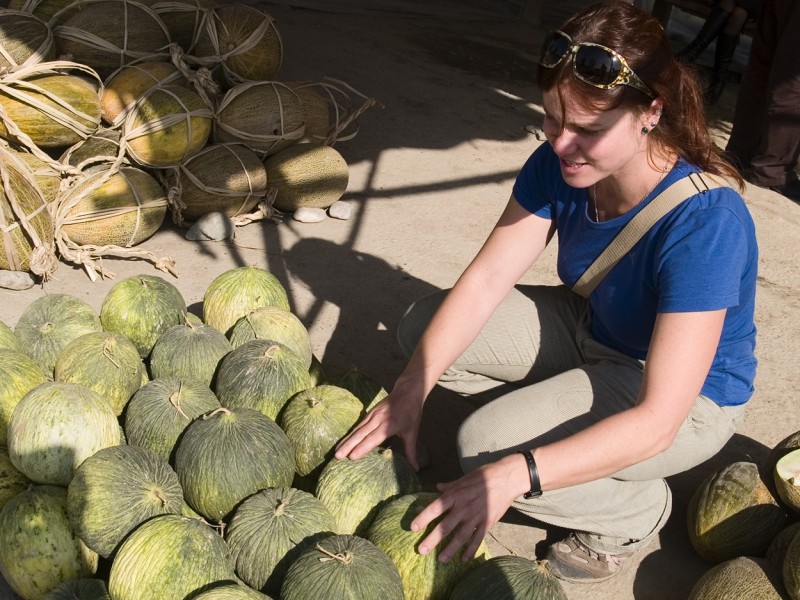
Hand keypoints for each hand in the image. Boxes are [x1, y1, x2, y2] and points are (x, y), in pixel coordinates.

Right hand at [335, 382, 424, 469]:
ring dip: (346, 440)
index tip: (352, 457)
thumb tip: (415, 469)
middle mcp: (378, 419)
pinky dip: (350, 434)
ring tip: (336, 452)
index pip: (373, 438)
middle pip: (360, 434)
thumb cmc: (411, 413)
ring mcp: (372, 415)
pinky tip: (343, 442)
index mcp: (390, 425)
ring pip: (357, 429)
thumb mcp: (413, 432)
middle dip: (348, 445)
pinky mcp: (369, 412)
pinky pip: (358, 425)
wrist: (408, 391)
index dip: (362, 447)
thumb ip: (411, 451)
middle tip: (337, 456)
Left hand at [411, 453, 529, 562]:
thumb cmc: (483, 475)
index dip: (423, 518)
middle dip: (432, 540)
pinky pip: (477, 539)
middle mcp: (463, 507)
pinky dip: (470, 550)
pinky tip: (464, 559)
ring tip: (441, 560)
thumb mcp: (463, 478)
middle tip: (421, 551)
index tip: (412, 528)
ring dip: (450, 550)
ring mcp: (475, 516)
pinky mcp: (487, 522)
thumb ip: (449, 485)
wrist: (506, 478)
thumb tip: (436, 486)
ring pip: (460, 536)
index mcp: (454, 494)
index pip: (434, 508)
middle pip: (445, 526)